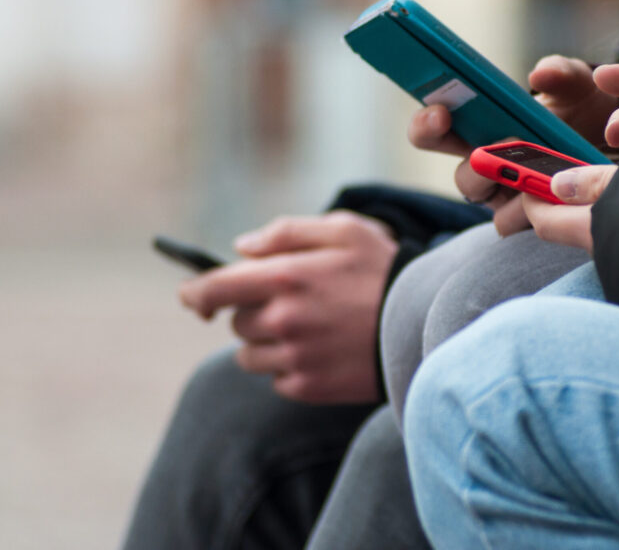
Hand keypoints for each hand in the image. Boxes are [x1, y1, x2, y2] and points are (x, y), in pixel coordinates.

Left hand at [178, 211, 397, 403]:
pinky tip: (322, 351)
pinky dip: (290, 368)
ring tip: (309, 329)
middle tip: (293, 303)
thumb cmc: (383, 269)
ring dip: (267, 343)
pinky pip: (276, 380)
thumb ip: (286, 233)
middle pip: (236, 323)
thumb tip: (240, 248)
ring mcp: (295, 358)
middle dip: (254, 312)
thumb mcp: (343, 230)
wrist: (426, 323)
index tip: (191, 297)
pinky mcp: (309, 387)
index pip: (213, 289)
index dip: (194, 293)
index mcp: (284, 277)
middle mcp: (282, 320)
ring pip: (249, 356)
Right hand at [407, 55, 618, 235]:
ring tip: (531, 169)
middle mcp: (480, 160)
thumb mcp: (576, 83)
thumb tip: (540, 75)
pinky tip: (547, 195)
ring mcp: (497, 191)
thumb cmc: (581, 108)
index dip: (427, 121)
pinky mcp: (519, 216)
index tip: (442, 113)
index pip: (433, 124)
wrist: (617, 139)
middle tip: (493, 145)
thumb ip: (560, 73)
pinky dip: (524, 208)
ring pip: (478, 193)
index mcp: (478, 123)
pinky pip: (508, 220)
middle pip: (452, 167)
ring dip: (499, 180)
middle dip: (467, 158)